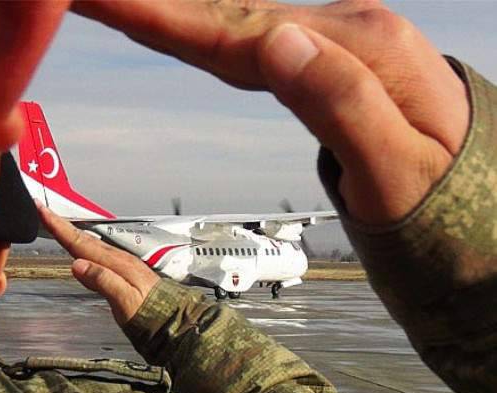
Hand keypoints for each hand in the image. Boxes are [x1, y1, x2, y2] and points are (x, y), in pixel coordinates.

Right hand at [35, 201, 159, 325]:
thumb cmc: (148, 314)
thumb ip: (102, 281)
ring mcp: (120, 263)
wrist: (171, 320)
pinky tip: (79, 248)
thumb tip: (76, 264)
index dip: (60, 227)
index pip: (81, 242)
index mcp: (115, 263)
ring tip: (55, 224)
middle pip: (83, 238)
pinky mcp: (122, 271)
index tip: (43, 211)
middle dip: (62, 224)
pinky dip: (82, 245)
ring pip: (90, 243)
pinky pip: (96, 252)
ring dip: (71, 232)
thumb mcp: (124, 300)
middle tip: (42, 209)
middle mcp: (117, 258)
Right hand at [73, 0, 469, 223]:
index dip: (157, 15)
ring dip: (166, 8)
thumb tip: (274, 41)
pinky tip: (176, 22)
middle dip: (146, 1)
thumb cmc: (445, 197)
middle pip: (222, 12)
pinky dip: (201, 28)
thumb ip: (341, 102)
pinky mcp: (320, 56)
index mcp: (357, 50)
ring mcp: (329, 39)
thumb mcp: (399, 168)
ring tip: (110, 1)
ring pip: (230, 19)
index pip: (234, 32)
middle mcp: (339, 29)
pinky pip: (248, 37)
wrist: (480, 193)